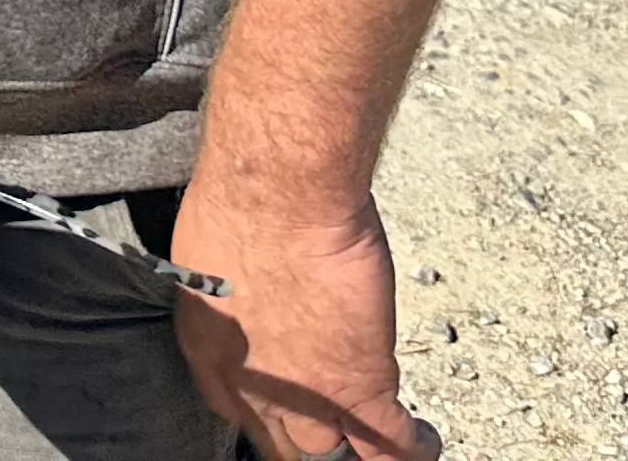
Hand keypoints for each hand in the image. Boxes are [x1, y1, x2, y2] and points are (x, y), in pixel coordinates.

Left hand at [166, 176, 437, 460]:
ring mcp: (308, 396)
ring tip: (375, 442)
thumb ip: (226, 293)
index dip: (264, 417)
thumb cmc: (238, 199)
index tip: (282, 410)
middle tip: (328, 424)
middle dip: (305, 441)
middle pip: (282, 444)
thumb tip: (246, 294)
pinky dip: (411, 447)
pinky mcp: (360, 384)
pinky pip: (391, 443)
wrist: (277, 193)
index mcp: (210, 355)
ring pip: (334, 454)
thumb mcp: (205, 256)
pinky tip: (422, 439)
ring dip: (355, 451)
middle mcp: (254, 389)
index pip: (235, 412)